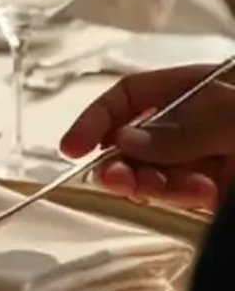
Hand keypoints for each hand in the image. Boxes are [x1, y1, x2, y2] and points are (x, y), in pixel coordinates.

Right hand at [61, 63, 234, 209]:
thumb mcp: (231, 114)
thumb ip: (183, 128)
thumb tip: (128, 140)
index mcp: (197, 89)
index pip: (128, 97)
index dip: (95, 119)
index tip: (72, 145)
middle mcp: (196, 125)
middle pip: (133, 142)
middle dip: (119, 161)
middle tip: (114, 177)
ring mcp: (206, 160)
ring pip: (153, 175)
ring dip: (148, 185)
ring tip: (157, 187)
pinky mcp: (217, 194)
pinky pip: (183, 200)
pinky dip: (183, 200)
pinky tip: (200, 194)